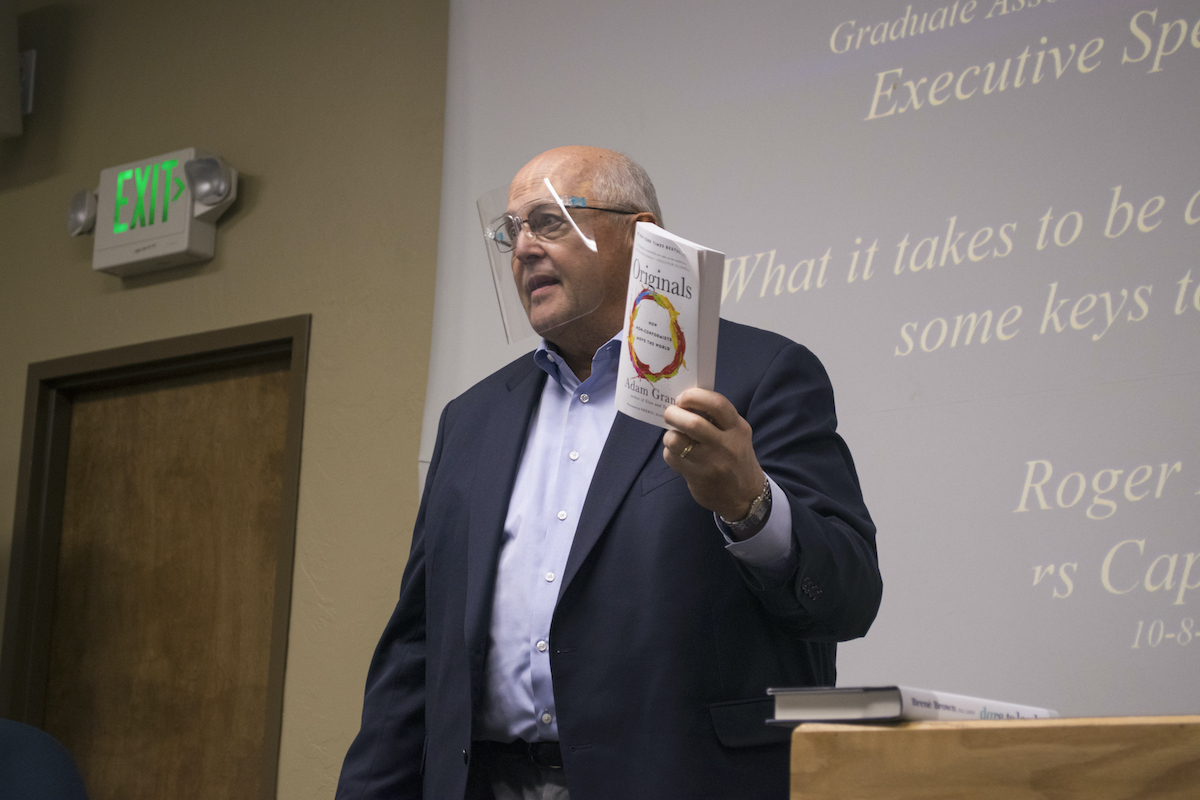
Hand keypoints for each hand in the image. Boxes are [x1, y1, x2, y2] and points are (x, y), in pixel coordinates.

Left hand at [661, 388, 764, 528]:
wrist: (745, 496)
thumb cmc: (736, 457)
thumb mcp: (736, 434)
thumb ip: (717, 418)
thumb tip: (685, 402)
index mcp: (737, 428)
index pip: (716, 404)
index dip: (694, 396)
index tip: (682, 398)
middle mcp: (726, 444)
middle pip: (692, 422)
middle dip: (673, 413)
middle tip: (670, 414)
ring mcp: (711, 463)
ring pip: (676, 440)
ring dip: (669, 435)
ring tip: (673, 436)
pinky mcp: (698, 477)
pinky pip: (672, 458)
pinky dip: (669, 452)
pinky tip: (677, 454)